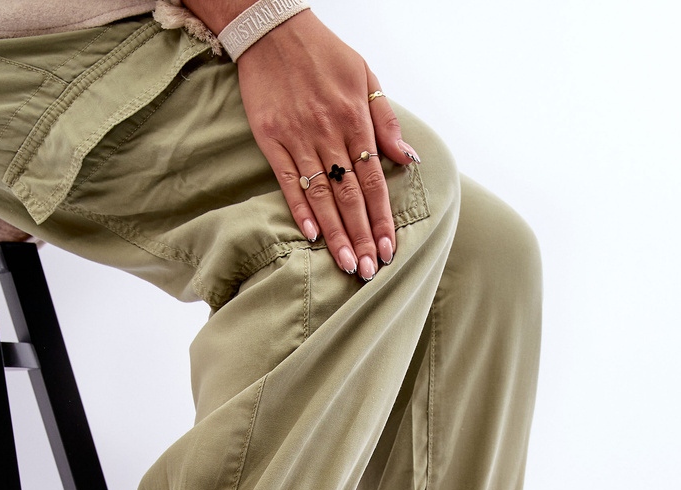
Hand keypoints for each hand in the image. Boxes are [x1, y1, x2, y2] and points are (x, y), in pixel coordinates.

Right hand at [233, 11, 419, 278]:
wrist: (273, 29)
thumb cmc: (324, 54)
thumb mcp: (366, 76)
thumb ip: (386, 121)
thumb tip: (408, 158)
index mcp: (356, 120)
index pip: (374, 182)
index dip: (382, 219)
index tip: (388, 249)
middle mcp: (330, 133)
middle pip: (351, 196)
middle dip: (362, 237)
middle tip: (369, 270)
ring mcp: (299, 138)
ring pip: (322, 196)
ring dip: (336, 234)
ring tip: (347, 264)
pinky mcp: (272, 140)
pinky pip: (289, 181)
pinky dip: (300, 210)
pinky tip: (312, 236)